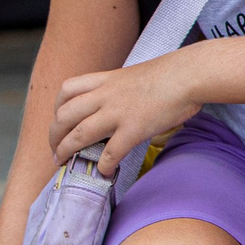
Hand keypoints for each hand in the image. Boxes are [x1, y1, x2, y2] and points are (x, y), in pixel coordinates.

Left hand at [53, 49, 202, 165]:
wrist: (190, 74)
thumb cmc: (172, 73)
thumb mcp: (136, 75)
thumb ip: (122, 88)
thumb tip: (124, 103)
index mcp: (106, 80)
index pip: (66, 90)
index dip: (57, 108)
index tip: (59, 121)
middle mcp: (105, 96)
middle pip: (64, 116)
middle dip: (54, 135)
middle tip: (56, 149)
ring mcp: (117, 113)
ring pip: (78, 135)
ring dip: (65, 151)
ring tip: (63, 162)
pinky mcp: (133, 129)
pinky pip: (110, 152)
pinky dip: (103, 165)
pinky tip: (104, 171)